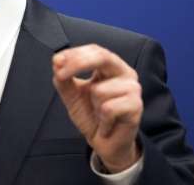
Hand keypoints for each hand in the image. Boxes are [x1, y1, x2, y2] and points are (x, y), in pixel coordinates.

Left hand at [52, 44, 141, 172]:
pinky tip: (106, 124)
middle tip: (61, 75)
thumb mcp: (71, 94)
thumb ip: (63, 78)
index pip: (94, 50)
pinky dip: (102, 120)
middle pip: (102, 57)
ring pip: (100, 89)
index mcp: (110, 66)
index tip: (57, 61)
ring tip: (100, 113)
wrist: (105, 143)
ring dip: (93, 105)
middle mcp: (124, 73)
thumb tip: (57, 61)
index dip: (74, 53)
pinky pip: (108, 108)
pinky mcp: (136, 106)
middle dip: (77, 64)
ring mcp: (133, 88)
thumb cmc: (91, 115)